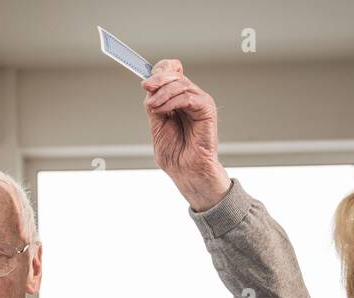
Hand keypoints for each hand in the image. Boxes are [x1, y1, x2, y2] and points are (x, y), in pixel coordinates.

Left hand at [142, 59, 229, 210]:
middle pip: (175, 75)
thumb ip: (154, 104)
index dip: (160, 70)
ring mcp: (199, 101)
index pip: (171, 71)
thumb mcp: (156, 124)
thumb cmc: (174, 153)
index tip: (145, 81)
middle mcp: (189, 97)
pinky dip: (173, 101)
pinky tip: (164, 110)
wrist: (186, 170)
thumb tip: (149, 86)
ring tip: (154, 107)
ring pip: (181, 84)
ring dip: (162, 94)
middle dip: (158, 79)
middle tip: (146, 87)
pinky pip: (189, 97)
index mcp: (177, 98)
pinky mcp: (207, 109)